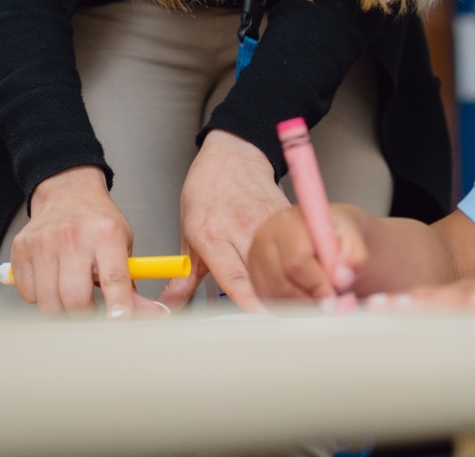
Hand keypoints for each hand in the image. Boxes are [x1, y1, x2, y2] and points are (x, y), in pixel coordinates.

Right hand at [12, 166, 138, 317]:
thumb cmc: (97, 223)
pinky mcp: (21, 248)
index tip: (119, 322)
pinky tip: (51, 281)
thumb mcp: (123, 244)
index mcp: (106, 234)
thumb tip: (148, 315)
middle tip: (90, 306)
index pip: (114, 278)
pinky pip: (28, 295)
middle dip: (84, 314)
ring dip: (61, 309)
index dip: (118, 305)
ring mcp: (44, 242)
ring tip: (70, 291)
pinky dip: (40, 298)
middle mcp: (73, 236)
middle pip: (75, 298)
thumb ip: (130, 283)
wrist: (67, 193)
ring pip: (49, 302)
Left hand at [160, 131, 288, 312]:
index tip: (258, 321)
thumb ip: (183, 277)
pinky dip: (302, 264)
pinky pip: (297, 246)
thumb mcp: (188, 231)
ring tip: (292, 305)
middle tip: (277, 321)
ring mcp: (266, 222)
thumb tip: (170, 307)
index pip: (235, 279)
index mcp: (212, 235)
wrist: (234, 154)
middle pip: (263, 276)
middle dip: (271, 302)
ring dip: (289, 286)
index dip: (249, 304)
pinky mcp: (285, 216)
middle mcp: (240, 229)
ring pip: (284, 264)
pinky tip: (303, 278)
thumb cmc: (208, 190)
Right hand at [249, 203, 366, 302]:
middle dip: (310, 299)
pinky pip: (269, 303)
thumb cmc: (337, 234)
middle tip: (332, 305)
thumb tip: (342, 277)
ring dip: (302, 306)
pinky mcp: (254, 277)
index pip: (297, 262)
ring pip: (275, 297)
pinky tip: (308, 299)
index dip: (317, 285)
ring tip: (323, 299)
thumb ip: (354, 255)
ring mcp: (256, 258)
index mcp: (288, 221)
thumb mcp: (353, 236)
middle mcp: (265, 237)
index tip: (334, 299)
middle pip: (282, 283)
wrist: (323, 233)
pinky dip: (290, 308)